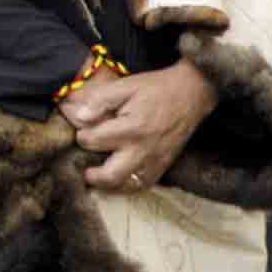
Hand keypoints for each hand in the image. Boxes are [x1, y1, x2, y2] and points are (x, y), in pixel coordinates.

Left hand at [60, 57, 216, 192]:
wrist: (191, 94)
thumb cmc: (156, 89)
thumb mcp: (125, 86)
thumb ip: (100, 101)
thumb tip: (80, 117)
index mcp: (131, 128)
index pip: (94, 141)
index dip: (82, 137)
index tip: (82, 132)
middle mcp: (143, 150)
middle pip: (110, 176)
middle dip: (92, 175)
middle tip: (84, 169)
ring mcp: (155, 161)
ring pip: (126, 186)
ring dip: (108, 184)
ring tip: (98, 175)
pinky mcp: (163, 166)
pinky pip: (142, 185)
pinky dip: (127, 185)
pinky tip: (118, 177)